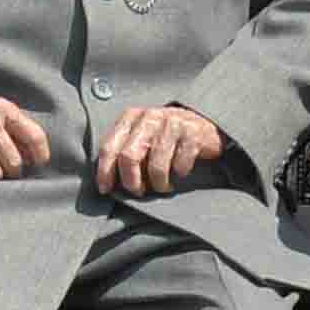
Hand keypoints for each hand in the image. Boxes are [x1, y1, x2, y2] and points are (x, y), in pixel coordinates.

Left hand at [94, 104, 225, 197]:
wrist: (204, 127)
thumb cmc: (165, 138)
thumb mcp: (141, 136)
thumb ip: (124, 150)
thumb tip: (107, 182)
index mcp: (131, 117)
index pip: (109, 147)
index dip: (105, 172)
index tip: (106, 190)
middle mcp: (149, 117)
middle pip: (128, 157)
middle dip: (131, 182)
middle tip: (139, 192)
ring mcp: (172, 123)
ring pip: (156, 166)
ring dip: (159, 184)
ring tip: (163, 186)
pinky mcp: (192, 133)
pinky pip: (180, 166)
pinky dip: (180, 175)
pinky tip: (181, 172)